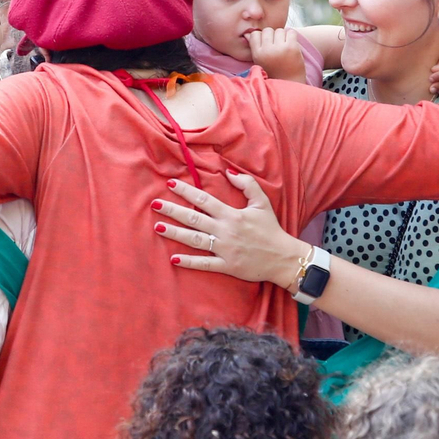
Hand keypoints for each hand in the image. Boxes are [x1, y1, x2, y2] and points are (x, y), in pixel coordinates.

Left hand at [151, 171, 305, 289]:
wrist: (283, 258)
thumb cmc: (271, 229)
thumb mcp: (262, 203)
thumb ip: (247, 185)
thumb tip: (229, 172)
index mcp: (232, 215)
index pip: (204, 200)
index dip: (187, 191)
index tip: (171, 184)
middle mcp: (225, 231)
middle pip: (194, 218)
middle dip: (173, 210)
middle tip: (155, 204)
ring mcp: (225, 249)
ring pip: (195, 240)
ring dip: (176, 233)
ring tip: (158, 226)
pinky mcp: (227, 266)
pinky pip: (205, 264)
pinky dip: (189, 262)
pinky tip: (173, 259)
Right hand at [246, 28, 308, 83]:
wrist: (291, 83)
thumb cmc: (274, 72)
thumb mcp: (260, 61)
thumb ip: (255, 47)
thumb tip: (247, 34)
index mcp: (257, 54)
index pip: (255, 34)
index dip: (261, 37)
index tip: (267, 43)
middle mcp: (267, 51)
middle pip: (267, 30)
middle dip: (272, 36)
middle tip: (277, 46)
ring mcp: (280, 48)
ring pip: (280, 30)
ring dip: (283, 36)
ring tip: (284, 46)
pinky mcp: (292, 47)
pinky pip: (291, 32)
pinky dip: (292, 36)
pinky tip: (291, 44)